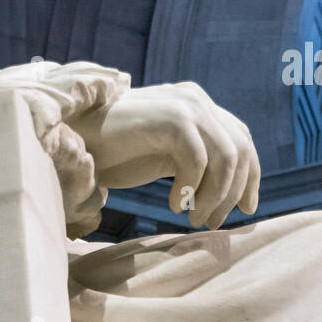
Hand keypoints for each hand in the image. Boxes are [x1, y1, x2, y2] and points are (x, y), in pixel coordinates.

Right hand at [73, 83, 260, 229]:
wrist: (71, 138)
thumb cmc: (109, 152)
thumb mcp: (159, 155)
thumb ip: (190, 160)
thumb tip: (223, 192)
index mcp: (196, 105)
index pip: (241, 139)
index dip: (250, 176)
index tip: (246, 209)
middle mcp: (195, 99)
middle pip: (241, 148)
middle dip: (234, 192)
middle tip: (213, 223)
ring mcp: (185, 105)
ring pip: (226, 157)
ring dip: (214, 195)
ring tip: (193, 219)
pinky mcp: (171, 118)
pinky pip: (198, 160)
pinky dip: (189, 188)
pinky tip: (172, 205)